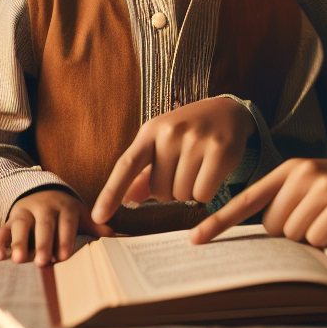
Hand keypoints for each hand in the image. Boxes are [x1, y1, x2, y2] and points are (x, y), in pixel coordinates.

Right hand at [0, 189, 96, 265]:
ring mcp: (26, 212)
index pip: (66, 222)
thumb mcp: (81, 215)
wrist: (41, 191)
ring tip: (18, 260)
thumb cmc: (65, 212)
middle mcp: (44, 207)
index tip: (63, 256)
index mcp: (65, 207)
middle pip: (43, 225)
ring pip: (21, 225)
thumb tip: (124, 239)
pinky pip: (2, 229)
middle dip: (42, 243)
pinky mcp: (10, 219)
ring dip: (18, 242)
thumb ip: (98, 228)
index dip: (64, 238)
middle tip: (42, 262)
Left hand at [91, 98, 256, 225]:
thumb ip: (144, 174)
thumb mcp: (162, 145)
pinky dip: (206, 192)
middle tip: (183, 170)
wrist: (228, 111)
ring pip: (182, 195)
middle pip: (159, 191)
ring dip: (189, 192)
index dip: (111, 193)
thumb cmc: (188, 133)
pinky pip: (203, 194)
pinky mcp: (220, 150)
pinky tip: (211, 173)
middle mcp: (171, 132)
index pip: (126, 165)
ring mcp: (196, 140)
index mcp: (150, 131)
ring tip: (198, 169)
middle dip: (170, 190)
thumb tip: (127, 199)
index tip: (98, 216)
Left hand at [189, 155, 326, 246]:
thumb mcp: (316, 184)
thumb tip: (268, 235)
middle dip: (293, 232)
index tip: (195, 240)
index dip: (219, 223)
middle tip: (320, 218)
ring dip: (314, 237)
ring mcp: (322, 187)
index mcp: (289, 169)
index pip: (246, 200)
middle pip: (274, 228)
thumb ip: (289, 200)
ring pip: (295, 236)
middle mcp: (301, 174)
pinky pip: (318, 239)